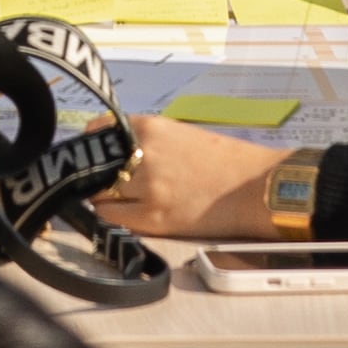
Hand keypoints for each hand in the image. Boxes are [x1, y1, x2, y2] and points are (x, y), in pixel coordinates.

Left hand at [95, 111, 286, 240]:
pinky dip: (113, 218)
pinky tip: (128, 215)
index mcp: (151, 128)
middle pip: (94, 166)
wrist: (255, 187)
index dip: (92, 145)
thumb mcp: (179, 134)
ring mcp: (148, 189)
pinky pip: (112, 220)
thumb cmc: (223, 160)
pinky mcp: (155, 219)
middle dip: (95, 175)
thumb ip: (145, 141)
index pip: (98, 131)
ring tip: (118, 201)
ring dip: (102, 198)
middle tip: (101, 182)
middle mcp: (145, 155)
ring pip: (98, 195)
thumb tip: (112, 151)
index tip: (92, 154)